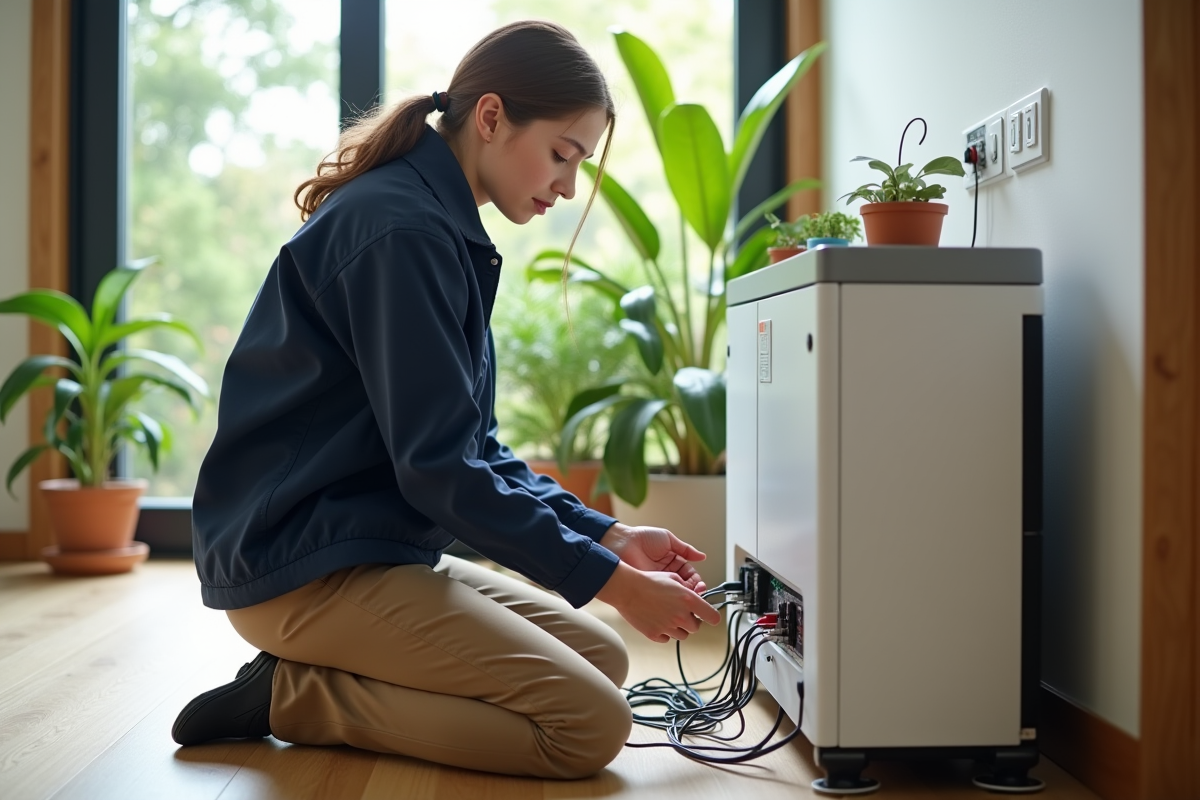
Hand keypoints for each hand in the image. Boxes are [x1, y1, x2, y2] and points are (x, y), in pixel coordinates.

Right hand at [594, 561, 722, 642]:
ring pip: (682, 635)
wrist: (627, 589)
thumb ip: (687, 590)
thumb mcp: (673, 578)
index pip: (712, 617)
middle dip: (691, 620)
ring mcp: (668, 627)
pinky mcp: (655, 635)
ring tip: (667, 616)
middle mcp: (681, 616)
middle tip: (681, 612)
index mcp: (688, 600)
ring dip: (679, 628)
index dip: (712, 617)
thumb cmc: (648, 581)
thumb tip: (695, 598)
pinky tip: (657, 620)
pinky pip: (667, 638)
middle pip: (696, 627)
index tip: (710, 616)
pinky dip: (665, 632)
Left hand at [599, 522, 707, 593]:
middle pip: (685, 586)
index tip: (701, 586)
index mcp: (673, 561)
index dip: (696, 581)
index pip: (689, 575)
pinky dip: (670, 601)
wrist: (623, 543)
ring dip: (684, 598)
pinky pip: (662, 597)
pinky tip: (676, 601)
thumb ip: (686, 549)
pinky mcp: (649, 588)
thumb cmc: (643, 538)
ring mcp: (658, 582)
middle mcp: (666, 573)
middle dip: (693, 592)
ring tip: (689, 600)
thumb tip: (703, 557)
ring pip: (675, 594)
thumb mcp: (668, 540)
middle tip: (698, 595)